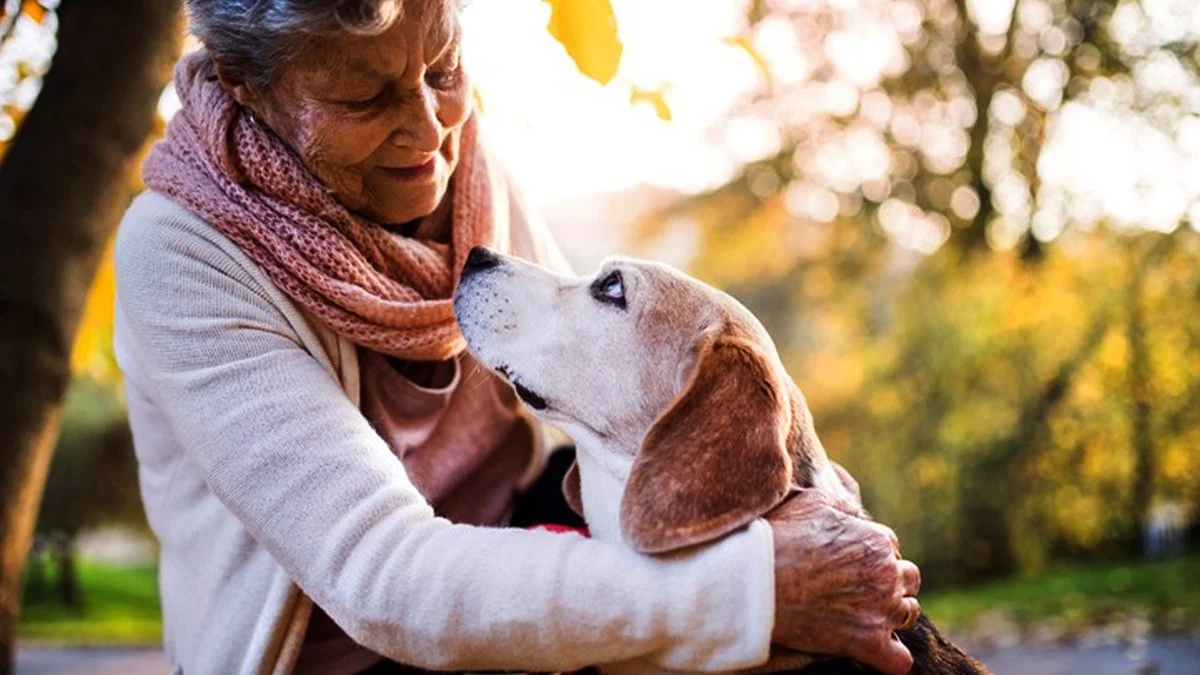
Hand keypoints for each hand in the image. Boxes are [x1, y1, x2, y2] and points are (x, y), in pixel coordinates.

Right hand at [768, 489, 921, 674]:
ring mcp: (881, 610)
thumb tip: (853, 511)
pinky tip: (874, 651)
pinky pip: (899, 659)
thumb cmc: (779, 538)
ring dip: (893, 615)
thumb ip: (842, 506)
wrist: (756, 580)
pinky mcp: (868, 643)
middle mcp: (887, 574)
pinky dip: (891, 657)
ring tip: (866, 616)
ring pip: (908, 614)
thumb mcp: (813, 503)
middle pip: (908, 579)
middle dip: (890, 582)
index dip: (870, 555)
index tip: (850, 563)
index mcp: (877, 541)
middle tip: (860, 588)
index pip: (890, 548)